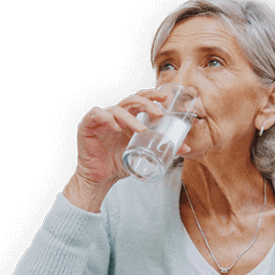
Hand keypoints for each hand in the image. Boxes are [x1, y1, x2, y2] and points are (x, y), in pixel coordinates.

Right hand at [63, 89, 190, 211]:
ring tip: (142, 129)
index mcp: (128, 117)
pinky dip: (107, 118)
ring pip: (117, 109)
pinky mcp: (87, 126)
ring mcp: (101, 119)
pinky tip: (116, 127)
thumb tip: (187, 148)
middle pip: (131, 100)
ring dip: (131, 118)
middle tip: (159, 112)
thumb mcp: (144, 154)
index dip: (152, 96)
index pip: (140, 100)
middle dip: (146, 103)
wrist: (101, 178)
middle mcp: (115, 115)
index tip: (166, 98)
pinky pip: (96, 115)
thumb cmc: (120, 163)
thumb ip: (163, 148)